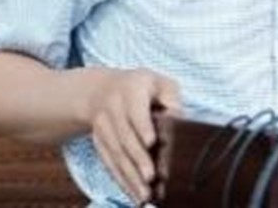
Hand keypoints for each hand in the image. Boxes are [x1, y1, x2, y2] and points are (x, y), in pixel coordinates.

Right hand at [82, 67, 182, 204]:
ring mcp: (103, 127)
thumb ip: (170, 97)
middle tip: (150, 177)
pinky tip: (133, 195)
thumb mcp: (159, 82)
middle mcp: (112, 109)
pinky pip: (110, 164)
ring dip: (130, 176)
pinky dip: (121, 181)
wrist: (101, 91)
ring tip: (144, 194)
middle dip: (138, 158)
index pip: (135, 110)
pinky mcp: (100, 143)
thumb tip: (178, 119)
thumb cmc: (141, 87)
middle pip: (125, 136)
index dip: (142, 126)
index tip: (151, 143)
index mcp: (130, 90)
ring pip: (116, 154)